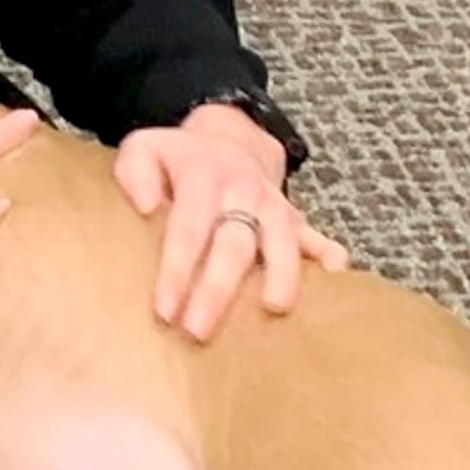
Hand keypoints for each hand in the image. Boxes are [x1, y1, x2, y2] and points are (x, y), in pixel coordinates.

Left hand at [113, 102, 348, 341]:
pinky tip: (335, 273)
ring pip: (281, 239)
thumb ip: (134, 170)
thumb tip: (144, 206)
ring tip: (275, 309)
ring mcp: (271, 204)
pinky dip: (326, 252)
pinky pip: (314, 233)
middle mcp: (241, 191)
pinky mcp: (292, 216)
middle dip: (218, 290)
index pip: (188, 228)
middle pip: (234, 243)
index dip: (176, 270)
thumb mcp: (145, 147)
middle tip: (199, 330)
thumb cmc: (177, 158)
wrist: (228, 140)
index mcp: (202, 178)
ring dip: (280, 274)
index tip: (165, 309)